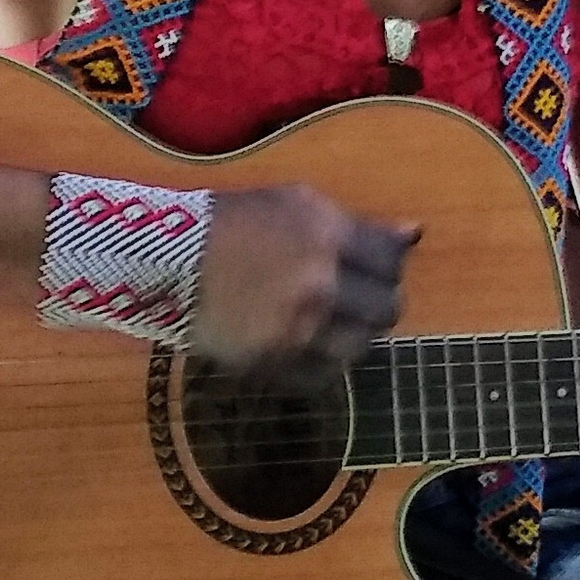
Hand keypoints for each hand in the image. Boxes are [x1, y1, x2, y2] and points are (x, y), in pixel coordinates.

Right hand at [187, 187, 416, 370]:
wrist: (166, 261)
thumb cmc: (230, 223)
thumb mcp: (293, 204)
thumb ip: (357, 224)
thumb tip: (414, 234)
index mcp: (323, 234)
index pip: (392, 259)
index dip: (388, 263)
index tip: (373, 265)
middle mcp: (318, 283)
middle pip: (387, 307)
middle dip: (377, 301)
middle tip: (356, 295)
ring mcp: (297, 329)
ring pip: (360, 346)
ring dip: (352, 333)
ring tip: (327, 319)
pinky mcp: (275, 363)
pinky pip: (324, 375)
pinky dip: (322, 361)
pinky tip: (305, 342)